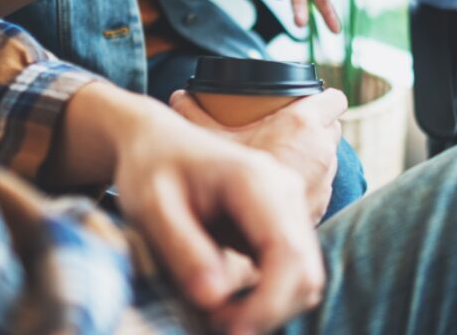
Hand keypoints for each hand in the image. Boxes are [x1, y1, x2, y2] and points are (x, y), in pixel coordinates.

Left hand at [112, 102, 325, 333]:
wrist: (157, 141)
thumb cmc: (150, 168)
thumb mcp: (150, 206)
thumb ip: (182, 249)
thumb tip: (214, 299)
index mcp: (257, 180)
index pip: (288, 253)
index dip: (268, 304)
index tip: (228, 331)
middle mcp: (286, 191)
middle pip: (306, 272)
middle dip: (267, 311)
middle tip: (212, 323)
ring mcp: (290, 207)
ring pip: (305, 278)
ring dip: (268, 308)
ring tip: (215, 312)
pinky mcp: (283, 225)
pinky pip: (292, 273)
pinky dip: (266, 298)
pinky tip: (227, 301)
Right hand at [170, 89, 346, 222]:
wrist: (232, 236)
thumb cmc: (218, 178)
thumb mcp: (204, 137)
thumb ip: (192, 112)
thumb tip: (179, 95)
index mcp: (303, 125)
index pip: (333, 99)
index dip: (323, 98)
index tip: (309, 100)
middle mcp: (322, 152)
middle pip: (332, 129)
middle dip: (318, 127)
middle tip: (292, 129)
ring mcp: (325, 183)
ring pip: (329, 160)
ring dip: (314, 157)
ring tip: (288, 157)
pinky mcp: (321, 208)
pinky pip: (321, 188)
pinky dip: (309, 185)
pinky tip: (285, 188)